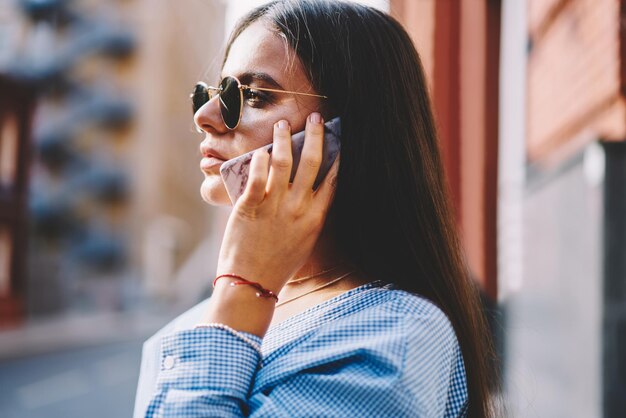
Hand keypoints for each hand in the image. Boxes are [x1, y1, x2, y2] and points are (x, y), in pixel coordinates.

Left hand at [216, 113, 337, 292]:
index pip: (333, 179)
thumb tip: (310, 191)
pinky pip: (258, 174)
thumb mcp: (304, 241)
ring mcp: (275, 206)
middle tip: (315, 118)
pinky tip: (262, 150)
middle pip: (312, 162)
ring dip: (285, 138)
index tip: (339, 137)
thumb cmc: (278, 264)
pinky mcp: (250, 205)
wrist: (251, 283)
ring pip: (284, 162)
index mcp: (315, 218)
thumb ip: (310, 216)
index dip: (338, 155)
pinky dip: (261, 159)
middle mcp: (299, 208)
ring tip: (283, 124)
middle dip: (315, 135)